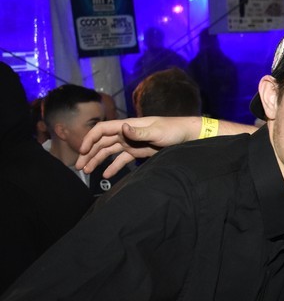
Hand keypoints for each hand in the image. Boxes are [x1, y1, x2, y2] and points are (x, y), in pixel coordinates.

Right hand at [76, 117, 200, 176]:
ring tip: (87, 171)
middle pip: (102, 142)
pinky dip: (113, 166)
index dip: (90, 139)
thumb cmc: (173, 130)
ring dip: (97, 160)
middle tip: (79, 167)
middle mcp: (126, 133)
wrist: (187, 135)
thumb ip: (139, 132)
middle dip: (89, 153)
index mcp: (128, 125)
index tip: (83, 151)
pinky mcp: (138, 151)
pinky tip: (105, 175)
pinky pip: (122, 159)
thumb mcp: (157, 131)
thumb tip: (123, 127)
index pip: (102, 130)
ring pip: (109, 151)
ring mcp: (131, 143)